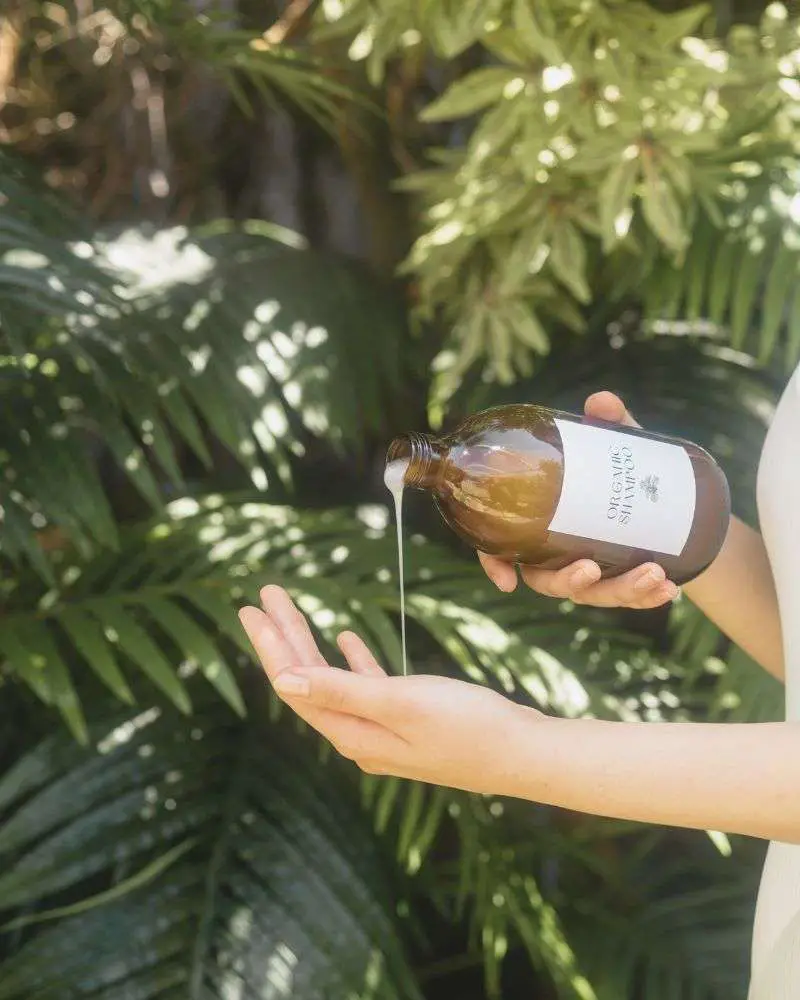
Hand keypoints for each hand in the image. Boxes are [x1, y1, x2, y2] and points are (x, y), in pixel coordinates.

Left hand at [239, 585, 540, 794]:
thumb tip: (282, 682)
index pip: (296, 685)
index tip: (252, 609)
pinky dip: (352, 661)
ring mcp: (383, 731)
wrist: (523, 752)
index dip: (272, 646)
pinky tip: (347, 639)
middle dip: (285, 637)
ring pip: (333, 680)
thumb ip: (340, 691)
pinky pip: (366, 686)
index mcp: (352, 733)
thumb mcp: (400, 704)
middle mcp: (359, 736)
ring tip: (291, 611)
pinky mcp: (408, 722)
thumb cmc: (467, 726)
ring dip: (312, 644)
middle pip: (307, 681)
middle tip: (262, 598)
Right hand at [478, 391, 679, 608]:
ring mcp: (589, 574)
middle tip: (592, 567)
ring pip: (594, 595)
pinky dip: (649, 597)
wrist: (664, 504)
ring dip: (622, 591)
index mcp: (537, 525)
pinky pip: (631, 599)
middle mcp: (556, 556)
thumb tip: (601, 402)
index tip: (507, 582)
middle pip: (547, 582)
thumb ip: (608, 426)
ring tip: (653, 573)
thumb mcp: (617, 447)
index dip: (496, 566)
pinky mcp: (621, 583)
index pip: (503, 550)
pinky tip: (670, 589)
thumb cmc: (620, 472)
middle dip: (569, 583)